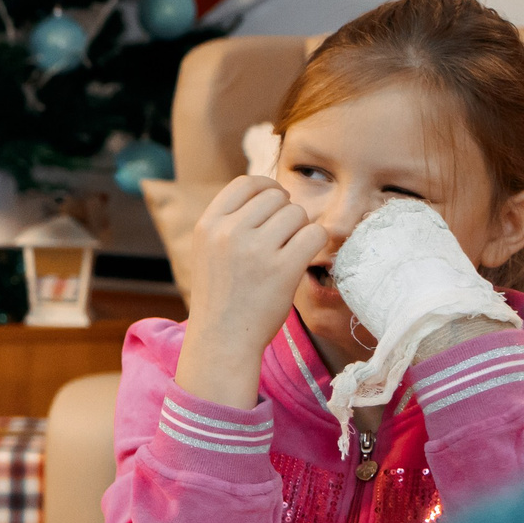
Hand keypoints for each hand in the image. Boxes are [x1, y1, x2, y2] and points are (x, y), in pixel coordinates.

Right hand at [175, 176, 328, 407]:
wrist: (221, 339)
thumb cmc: (220, 295)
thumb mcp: (208, 251)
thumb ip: (229, 221)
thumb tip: (270, 192)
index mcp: (207, 225)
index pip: (246, 183)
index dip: (267, 188)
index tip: (274, 205)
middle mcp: (228, 232)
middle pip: (277, 197)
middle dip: (285, 214)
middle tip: (280, 241)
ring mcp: (256, 250)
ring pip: (298, 214)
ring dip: (300, 231)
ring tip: (286, 254)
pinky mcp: (283, 269)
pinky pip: (315, 235)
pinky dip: (316, 244)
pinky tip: (302, 260)